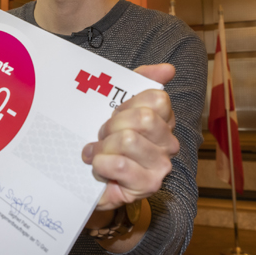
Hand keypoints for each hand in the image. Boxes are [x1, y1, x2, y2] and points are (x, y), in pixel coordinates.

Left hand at [82, 64, 179, 211]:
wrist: (87, 177)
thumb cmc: (105, 138)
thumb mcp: (116, 102)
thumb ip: (140, 79)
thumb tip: (168, 69)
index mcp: (164, 119)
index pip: (156, 98)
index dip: (126, 104)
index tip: (113, 115)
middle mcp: (168, 142)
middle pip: (143, 118)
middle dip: (112, 124)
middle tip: (102, 135)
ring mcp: (161, 165)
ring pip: (128, 140)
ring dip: (103, 146)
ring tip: (98, 153)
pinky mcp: (148, 185)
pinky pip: (121, 164)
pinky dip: (102, 164)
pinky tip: (99, 167)